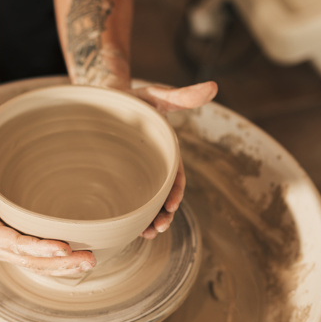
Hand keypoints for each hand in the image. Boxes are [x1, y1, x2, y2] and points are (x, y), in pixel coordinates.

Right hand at [0, 163, 96, 275]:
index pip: (14, 243)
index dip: (38, 247)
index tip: (62, 247)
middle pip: (30, 260)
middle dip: (59, 262)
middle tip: (88, 258)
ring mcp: (8, 251)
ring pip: (37, 264)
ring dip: (63, 266)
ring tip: (90, 262)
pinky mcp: (18, 249)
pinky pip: (39, 260)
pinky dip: (58, 262)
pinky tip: (78, 261)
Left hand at [129, 81, 217, 238]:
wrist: (106, 99)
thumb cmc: (135, 98)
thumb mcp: (157, 95)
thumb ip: (182, 95)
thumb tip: (214, 87)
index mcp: (166, 153)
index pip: (175, 177)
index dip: (175, 193)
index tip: (171, 207)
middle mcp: (154, 168)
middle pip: (162, 197)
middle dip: (163, 215)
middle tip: (157, 229)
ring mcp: (137, 175)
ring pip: (147, 204)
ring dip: (150, 221)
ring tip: (146, 235)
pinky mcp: (121, 178)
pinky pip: (129, 200)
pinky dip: (132, 215)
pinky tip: (128, 228)